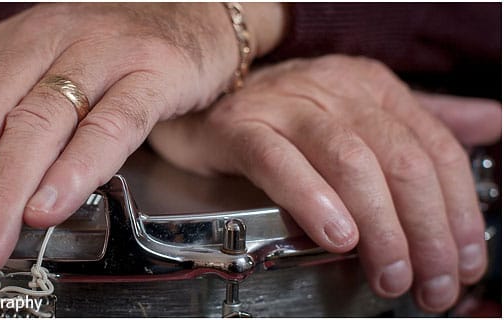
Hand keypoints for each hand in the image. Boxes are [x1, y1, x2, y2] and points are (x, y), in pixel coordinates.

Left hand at [0, 3, 284, 276]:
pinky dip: (76, 169)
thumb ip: (12, 127)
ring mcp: (100, 54)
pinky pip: (110, 125)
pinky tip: (50, 207)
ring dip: (6, 191)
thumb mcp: (49, 82)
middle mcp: (47, 42)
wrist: (194, 24)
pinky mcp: (150, 73)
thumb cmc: (117, 61)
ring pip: (39, 123)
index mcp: (12, 46)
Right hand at [148, 55, 500, 312]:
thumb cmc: (284, 117)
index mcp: (372, 87)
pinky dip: (312, 199)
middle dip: (424, 231)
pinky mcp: (241, 125)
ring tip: (388, 272)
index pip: (434, 148)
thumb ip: (421, 123)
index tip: (461, 262)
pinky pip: (279, 161)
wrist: (205, 102)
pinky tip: (335, 236)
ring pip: (349, 163)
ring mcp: (287, 104)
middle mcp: (335, 88)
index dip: (456, 211)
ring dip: (380, 227)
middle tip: (428, 282)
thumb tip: (491, 122)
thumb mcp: (360, 113)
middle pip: (399, 161)